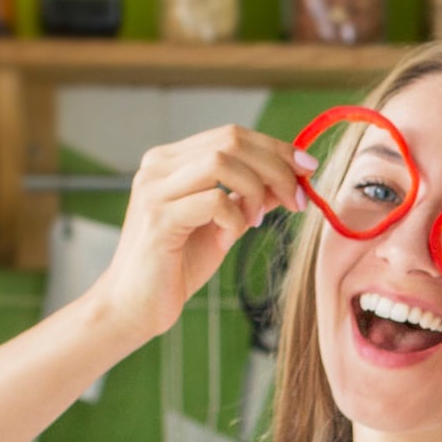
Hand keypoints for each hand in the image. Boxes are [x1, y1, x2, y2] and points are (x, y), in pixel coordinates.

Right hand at [87, 125, 305, 343]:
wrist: (134, 306)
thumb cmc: (176, 267)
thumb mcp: (222, 226)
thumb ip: (247, 199)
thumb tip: (288, 180)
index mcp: (171, 161)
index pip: (231, 135)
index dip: (275, 148)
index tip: (307, 168)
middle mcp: (158, 166)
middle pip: (231, 141)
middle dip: (276, 167)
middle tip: (298, 199)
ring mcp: (155, 190)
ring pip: (222, 163)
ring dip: (257, 190)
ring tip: (259, 221)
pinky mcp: (159, 219)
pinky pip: (214, 202)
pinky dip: (235, 218)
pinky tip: (231, 238)